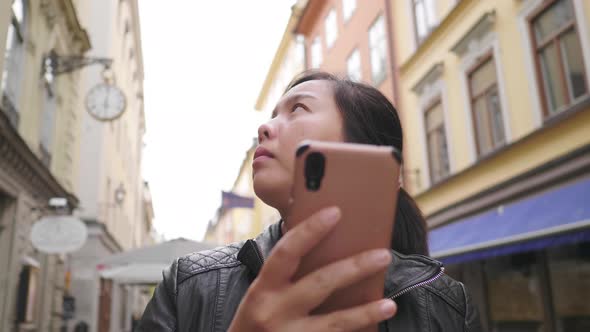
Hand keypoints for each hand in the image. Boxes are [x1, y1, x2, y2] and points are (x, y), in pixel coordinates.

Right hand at [227, 207, 396, 331]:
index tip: (336, 212)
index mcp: (263, 288)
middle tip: (384, 255)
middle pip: (320, 283)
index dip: (311, 230)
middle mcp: (273, 311)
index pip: (287, 251)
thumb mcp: (261, 296)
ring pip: (334, 322)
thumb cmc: (255, 323)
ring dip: (365, 312)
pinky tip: (374, 329)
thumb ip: (284, 275)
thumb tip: (319, 242)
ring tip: (390, 305)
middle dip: (355, 268)